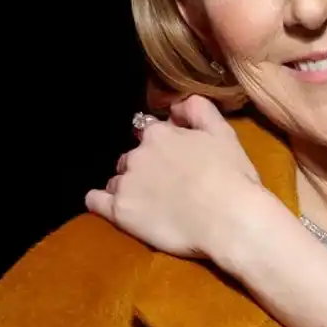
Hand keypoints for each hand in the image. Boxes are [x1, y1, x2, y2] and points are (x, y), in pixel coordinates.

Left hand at [85, 95, 261, 259]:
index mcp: (160, 133)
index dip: (164, 144)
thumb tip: (176, 106)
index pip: (150, 131)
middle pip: (132, 157)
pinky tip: (113, 205)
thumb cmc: (232, 176)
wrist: (229, 220)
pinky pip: (95, 201)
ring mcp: (126, 184)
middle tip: (168, 183)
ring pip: (116, 179)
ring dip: (129, 185)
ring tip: (150, 201)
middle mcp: (137, 154)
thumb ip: (198, 109)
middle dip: (145, 166)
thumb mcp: (223, 132)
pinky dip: (100, 201)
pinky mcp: (120, 212)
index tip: (178, 158)